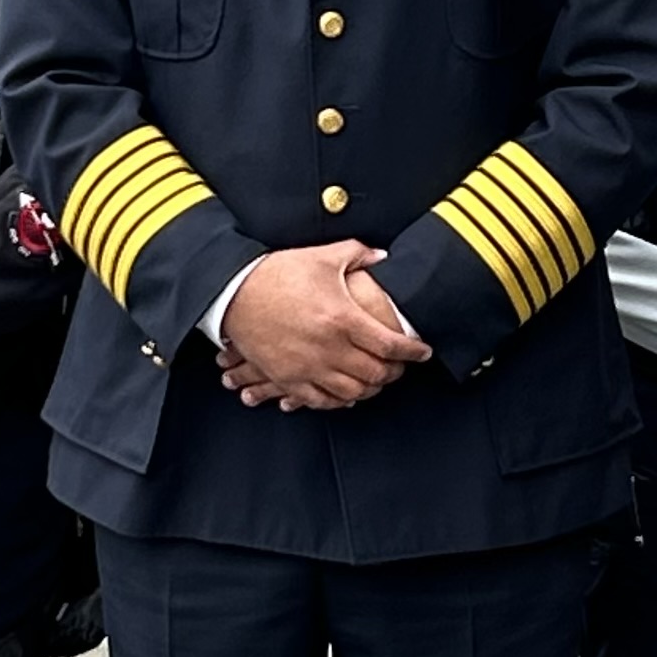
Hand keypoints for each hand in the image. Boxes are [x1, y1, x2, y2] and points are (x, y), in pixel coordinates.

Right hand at [218, 242, 429, 409]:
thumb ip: (358, 255)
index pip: (390, 345)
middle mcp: (328, 348)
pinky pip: (321, 401)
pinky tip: (346, 394)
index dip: (413, 351)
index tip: (422, 352)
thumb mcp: (322, 258)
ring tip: (376, 380)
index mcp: (342, 318)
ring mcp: (308, 367)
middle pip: (375, 374)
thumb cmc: (278, 273)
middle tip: (401, 366)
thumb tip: (383, 256)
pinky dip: (339, 401)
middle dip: (394, 373)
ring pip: (352, 392)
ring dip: (370, 389)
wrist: (233, 292)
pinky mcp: (288, 378)